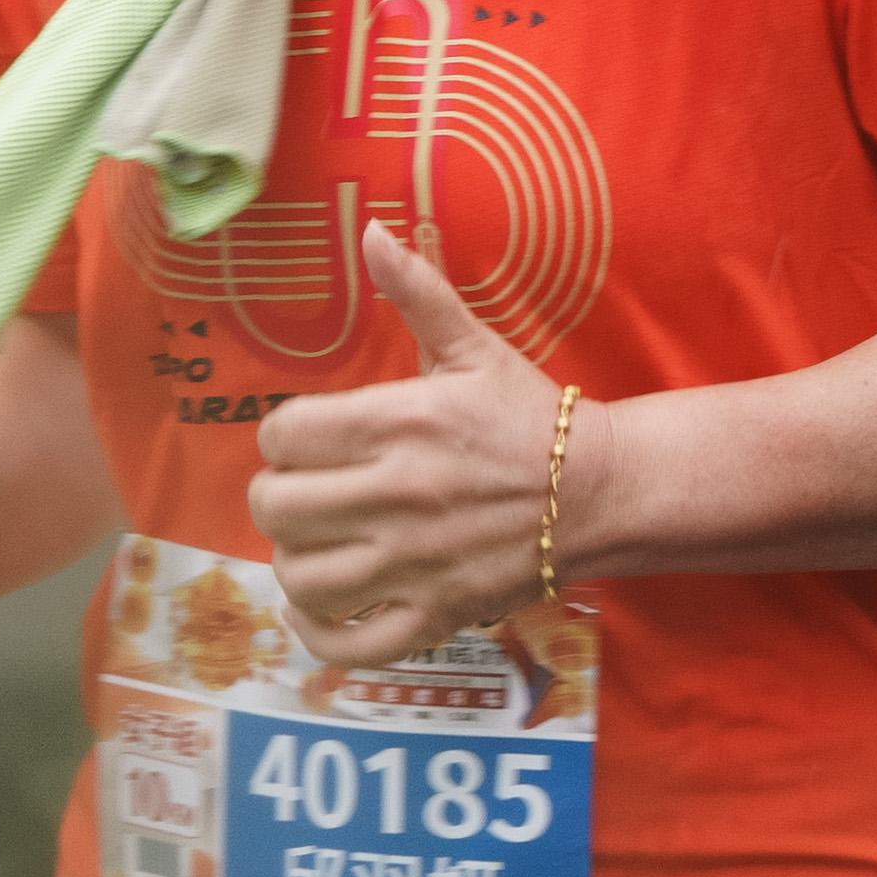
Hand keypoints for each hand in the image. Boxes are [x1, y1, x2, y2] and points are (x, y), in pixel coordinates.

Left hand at [253, 226, 580, 673]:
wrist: (600, 491)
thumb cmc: (529, 418)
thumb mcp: (474, 348)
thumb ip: (418, 291)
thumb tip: (373, 233)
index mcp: (401, 422)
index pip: (284, 436)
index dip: (283, 437)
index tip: (307, 440)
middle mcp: (398, 496)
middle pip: (276, 508)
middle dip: (278, 496)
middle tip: (305, 490)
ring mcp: (413, 564)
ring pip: (300, 577)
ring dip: (294, 560)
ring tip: (315, 543)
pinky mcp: (433, 615)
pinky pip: (348, 643)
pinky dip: (317, 632)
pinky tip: (320, 606)